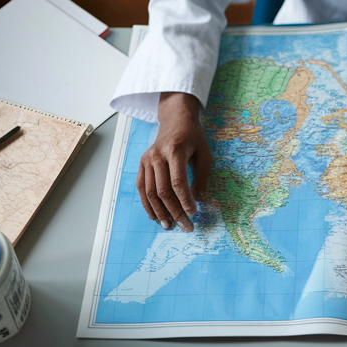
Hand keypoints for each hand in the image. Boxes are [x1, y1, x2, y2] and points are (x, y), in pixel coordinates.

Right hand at [136, 92, 211, 230]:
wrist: (175, 120)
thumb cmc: (193, 138)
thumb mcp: (205, 153)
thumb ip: (202, 177)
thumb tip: (198, 201)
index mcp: (175, 150)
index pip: (177, 181)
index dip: (185, 200)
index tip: (193, 213)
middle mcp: (157, 155)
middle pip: (162, 190)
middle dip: (174, 211)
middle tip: (185, 226)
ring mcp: (147, 159)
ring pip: (149, 192)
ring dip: (159, 212)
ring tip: (169, 226)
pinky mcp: (141, 163)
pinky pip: (141, 188)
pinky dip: (147, 204)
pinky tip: (155, 216)